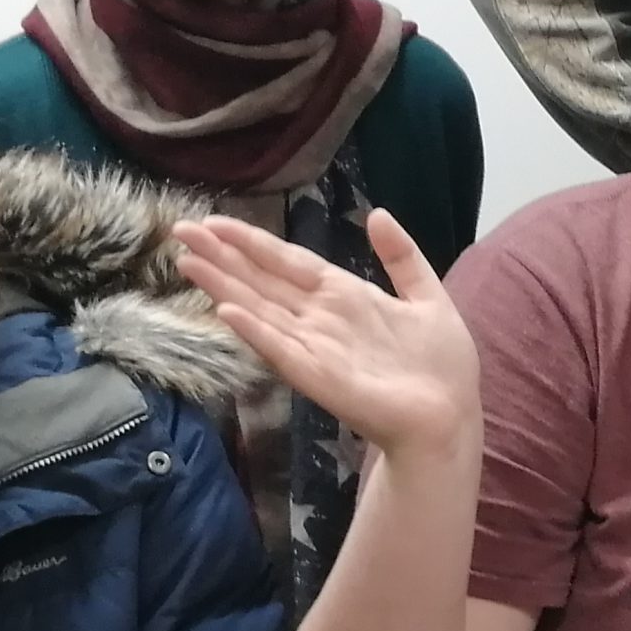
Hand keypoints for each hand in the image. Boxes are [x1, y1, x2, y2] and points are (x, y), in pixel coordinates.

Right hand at [174, 208, 478, 461]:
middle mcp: (320, 319)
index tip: (216, 221)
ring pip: (260, 309)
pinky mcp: (318, 377)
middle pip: (263, 281)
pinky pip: (281, 350)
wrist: (450, 417)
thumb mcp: (428, 297)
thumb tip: (376, 213)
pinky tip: (226, 312)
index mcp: (345, 296)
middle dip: (223, 257)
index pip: (289, 262)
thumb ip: (402, 257)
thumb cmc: (442, 365)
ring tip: (187, 262)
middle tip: (180, 231)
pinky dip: (255, 331)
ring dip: (224, 286)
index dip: (253, 242)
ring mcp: (315, 348)